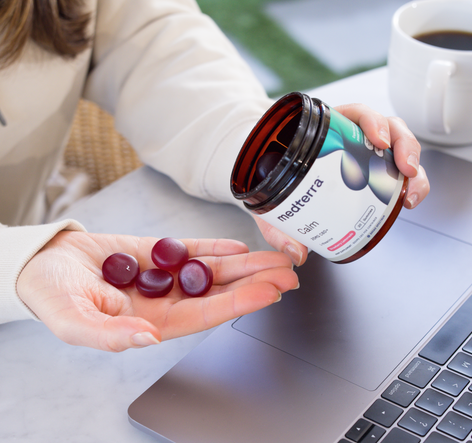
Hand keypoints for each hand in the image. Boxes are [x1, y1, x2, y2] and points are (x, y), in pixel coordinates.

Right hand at [17, 231, 297, 351]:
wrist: (43, 264)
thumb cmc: (52, 295)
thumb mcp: (72, 320)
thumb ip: (109, 335)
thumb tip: (146, 339)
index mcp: (151, 322)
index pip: (205, 314)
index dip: (238, 302)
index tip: (269, 292)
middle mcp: (164, 300)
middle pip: (218, 291)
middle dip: (254, 282)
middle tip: (288, 273)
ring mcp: (163, 276)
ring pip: (212, 270)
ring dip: (243, 264)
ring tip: (274, 257)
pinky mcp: (156, 253)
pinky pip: (191, 249)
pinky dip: (215, 247)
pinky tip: (237, 245)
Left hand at [256, 103, 429, 266]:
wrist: (269, 176)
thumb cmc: (273, 177)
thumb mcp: (271, 197)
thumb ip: (278, 226)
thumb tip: (297, 254)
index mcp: (328, 129)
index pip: (357, 114)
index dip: (373, 122)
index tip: (378, 140)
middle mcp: (351, 136)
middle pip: (389, 128)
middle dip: (405, 146)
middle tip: (406, 170)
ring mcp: (365, 150)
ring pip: (400, 146)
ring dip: (412, 165)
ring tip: (411, 191)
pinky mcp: (374, 167)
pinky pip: (398, 167)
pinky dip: (409, 181)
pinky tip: (407, 198)